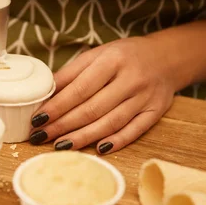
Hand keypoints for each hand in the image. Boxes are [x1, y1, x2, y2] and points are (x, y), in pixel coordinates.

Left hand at [29, 37, 177, 153]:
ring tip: (60, 146)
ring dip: (83, 138)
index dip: (57, 106)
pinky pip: (134, 131)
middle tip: (41, 137)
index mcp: (112, 60)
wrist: (167, 57)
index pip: (80, 89)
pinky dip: (116, 142)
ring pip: (111, 123)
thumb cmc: (125, 56)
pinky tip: (97, 149)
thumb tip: (45, 93)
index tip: (38, 119)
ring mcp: (145, 97)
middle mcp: (131, 79)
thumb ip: (72, 73)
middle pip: (93, 109)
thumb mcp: (98, 54)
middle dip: (63, 125)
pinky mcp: (156, 112)